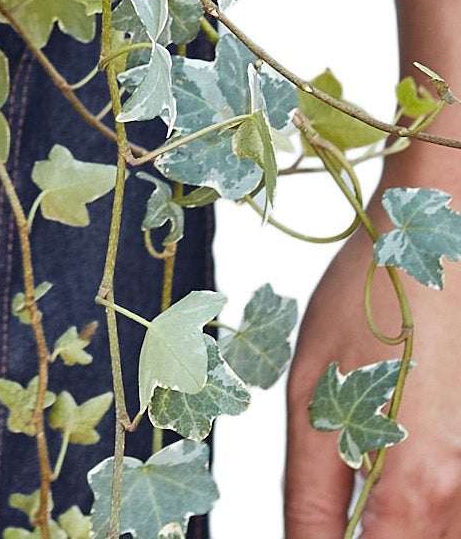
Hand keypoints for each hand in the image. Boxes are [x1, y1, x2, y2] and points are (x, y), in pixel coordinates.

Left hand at [285, 150, 460, 536]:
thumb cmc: (369, 306)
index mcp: (415, 487)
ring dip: (395, 530)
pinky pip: (454, 515)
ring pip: (439, 537)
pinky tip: (388, 493)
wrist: (436, 246)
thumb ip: (310, 494)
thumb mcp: (312, 394)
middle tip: (334, 515)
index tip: (309, 538)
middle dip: (365, 538)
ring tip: (355, 501)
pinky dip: (423, 518)